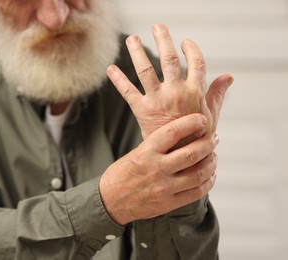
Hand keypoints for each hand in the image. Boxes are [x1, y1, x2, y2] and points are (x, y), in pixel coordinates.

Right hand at [99, 114, 218, 224]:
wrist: (110, 201)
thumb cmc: (122, 174)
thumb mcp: (136, 153)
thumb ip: (158, 146)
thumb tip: (182, 135)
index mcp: (146, 152)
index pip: (173, 132)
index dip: (191, 123)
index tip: (202, 120)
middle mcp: (156, 168)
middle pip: (191, 153)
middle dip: (208, 144)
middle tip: (214, 138)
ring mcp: (164, 187)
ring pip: (198, 173)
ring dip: (211, 163)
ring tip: (213, 156)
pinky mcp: (168, 203)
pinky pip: (196, 192)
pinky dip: (207, 182)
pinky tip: (210, 176)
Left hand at [107, 24, 232, 139]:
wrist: (178, 157)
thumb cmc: (196, 136)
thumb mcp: (211, 114)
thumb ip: (217, 93)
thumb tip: (229, 76)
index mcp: (194, 92)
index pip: (197, 63)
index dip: (192, 50)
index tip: (185, 42)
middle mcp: (175, 92)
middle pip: (169, 60)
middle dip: (163, 41)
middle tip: (157, 26)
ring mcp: (157, 100)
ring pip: (146, 70)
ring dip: (137, 52)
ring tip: (131, 39)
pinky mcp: (142, 109)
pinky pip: (127, 91)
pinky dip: (118, 79)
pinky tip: (110, 68)